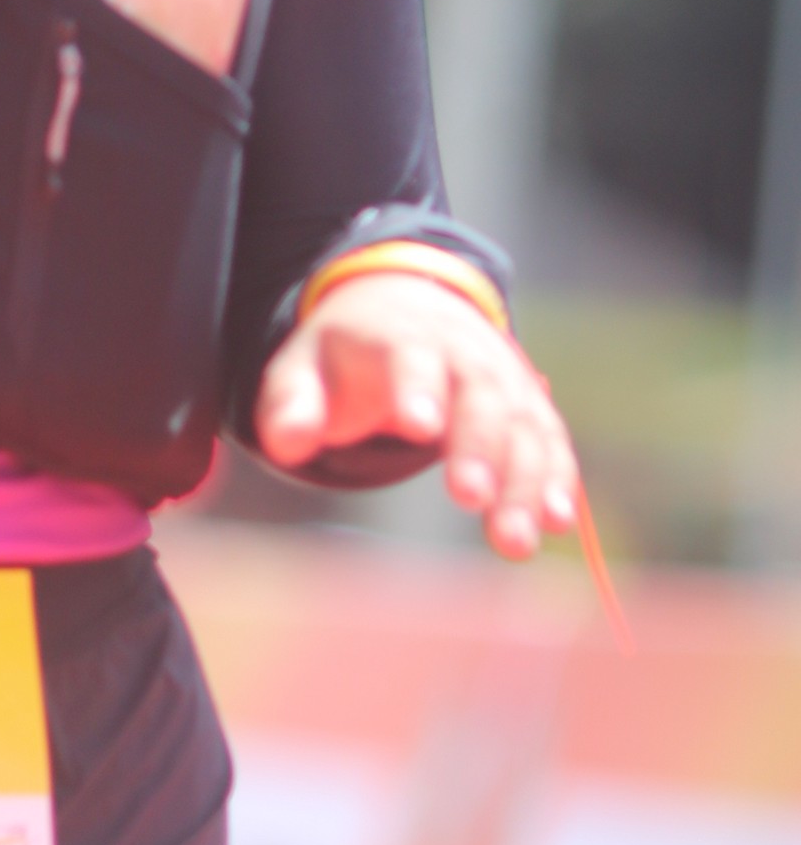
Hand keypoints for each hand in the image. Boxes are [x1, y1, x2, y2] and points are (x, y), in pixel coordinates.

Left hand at [254, 273, 579, 558]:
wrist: (408, 304)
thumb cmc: (350, 349)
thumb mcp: (304, 363)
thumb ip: (291, 402)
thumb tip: (287, 444)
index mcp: (403, 335)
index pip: (412, 357)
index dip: (417, 389)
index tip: (418, 427)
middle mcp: (465, 353)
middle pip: (479, 397)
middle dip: (479, 447)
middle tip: (469, 498)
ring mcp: (504, 380)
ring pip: (522, 427)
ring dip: (524, 482)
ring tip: (513, 540)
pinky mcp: (529, 408)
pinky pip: (549, 441)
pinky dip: (556, 479)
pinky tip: (554, 521)